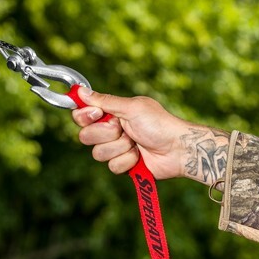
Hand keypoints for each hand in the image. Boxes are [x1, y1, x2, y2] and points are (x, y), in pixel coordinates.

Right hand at [71, 90, 228, 184]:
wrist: (178, 149)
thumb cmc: (159, 124)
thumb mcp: (131, 108)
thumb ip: (105, 101)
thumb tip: (80, 91)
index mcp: (111, 113)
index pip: (82, 115)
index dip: (85, 116)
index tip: (97, 114)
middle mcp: (111, 130)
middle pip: (86, 136)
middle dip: (107, 134)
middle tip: (124, 129)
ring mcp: (116, 148)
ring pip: (98, 154)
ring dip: (120, 148)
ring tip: (136, 143)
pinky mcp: (123, 165)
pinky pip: (112, 167)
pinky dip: (128, 160)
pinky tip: (140, 156)